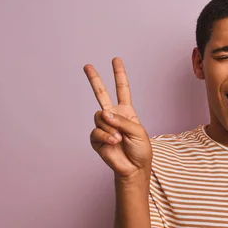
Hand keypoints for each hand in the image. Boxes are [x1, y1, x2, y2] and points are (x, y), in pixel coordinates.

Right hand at [85, 57, 151, 179]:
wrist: (134, 167)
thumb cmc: (140, 149)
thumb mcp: (138, 131)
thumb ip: (122, 120)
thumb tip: (103, 113)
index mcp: (126, 111)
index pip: (122, 89)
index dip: (119, 75)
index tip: (116, 60)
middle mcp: (113, 116)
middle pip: (101, 94)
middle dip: (94, 79)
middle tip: (87, 66)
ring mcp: (104, 126)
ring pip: (99, 116)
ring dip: (110, 128)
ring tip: (119, 139)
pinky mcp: (96, 138)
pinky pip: (96, 131)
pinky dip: (106, 136)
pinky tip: (113, 142)